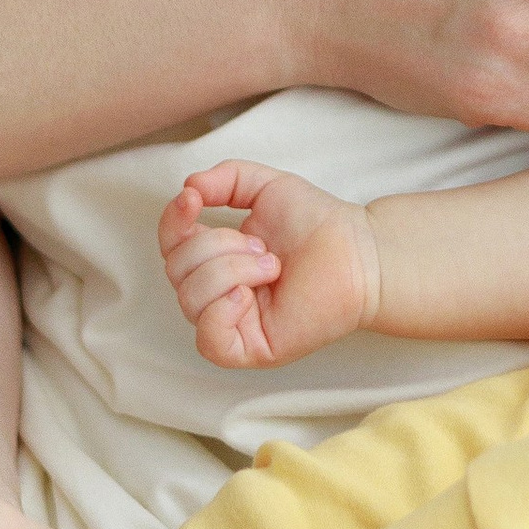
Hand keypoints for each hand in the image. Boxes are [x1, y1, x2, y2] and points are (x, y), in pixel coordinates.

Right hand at [159, 159, 378, 366]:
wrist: (357, 251)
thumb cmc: (316, 223)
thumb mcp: (264, 186)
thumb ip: (225, 178)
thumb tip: (186, 187)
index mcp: (216, 259)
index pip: (171, 246)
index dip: (173, 222)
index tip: (192, 200)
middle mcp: (218, 294)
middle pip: (177, 271)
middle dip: (218, 246)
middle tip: (263, 246)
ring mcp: (233, 324)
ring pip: (191, 299)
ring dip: (230, 271)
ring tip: (272, 265)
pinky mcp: (251, 350)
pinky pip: (209, 341)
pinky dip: (222, 310)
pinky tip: (248, 294)